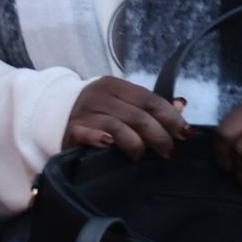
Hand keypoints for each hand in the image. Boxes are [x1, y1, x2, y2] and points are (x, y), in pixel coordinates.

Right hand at [64, 76, 191, 159]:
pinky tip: (111, 146)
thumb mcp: (123, 104)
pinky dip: (100, 139)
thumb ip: (150, 107)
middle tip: (169, 153)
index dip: (170, 117)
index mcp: (115, 85)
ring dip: (136, 144)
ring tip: (142, 156)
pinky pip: (88, 133)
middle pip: (138, 115)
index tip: (185, 134)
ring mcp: (84, 112)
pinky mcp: (72, 130)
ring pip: (118, 126)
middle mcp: (99, 95)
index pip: (149, 99)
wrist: (56, 116)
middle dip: (159, 136)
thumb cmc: (98, 114)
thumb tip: (181, 104)